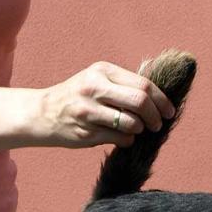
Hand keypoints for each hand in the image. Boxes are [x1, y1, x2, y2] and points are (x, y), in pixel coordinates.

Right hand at [32, 61, 174, 147]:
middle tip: (158, 125)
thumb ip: (125, 85)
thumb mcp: (98, 80)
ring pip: (132, 123)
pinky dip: (128, 140)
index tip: (169, 111)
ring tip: (136, 129)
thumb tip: (161, 98)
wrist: (42, 113)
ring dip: (141, 130)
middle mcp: (95, 88)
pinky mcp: (86, 131)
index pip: (143, 85)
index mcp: (102, 71)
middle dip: (156, 116)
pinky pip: (121, 138)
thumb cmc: (79, 97)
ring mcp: (89, 110)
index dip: (162, 100)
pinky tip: (120, 136)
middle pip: (140, 102)